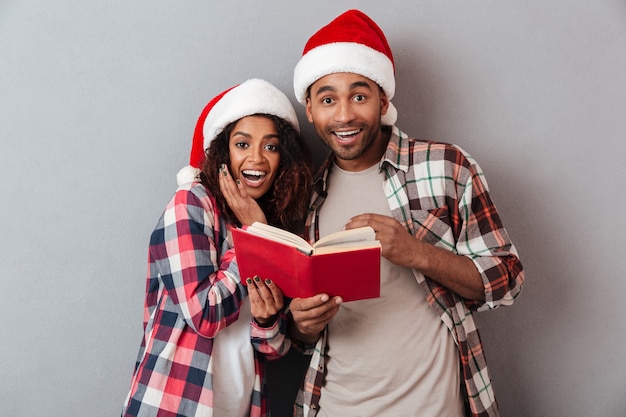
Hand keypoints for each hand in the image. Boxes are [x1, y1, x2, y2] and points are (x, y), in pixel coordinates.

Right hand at [219, 164, 266, 225]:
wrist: (255, 228)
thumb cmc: (249, 219)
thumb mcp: (240, 209)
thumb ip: (237, 201)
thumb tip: (235, 193)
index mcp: (232, 204)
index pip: (224, 190)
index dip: (221, 181)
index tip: (220, 172)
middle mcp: (234, 203)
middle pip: (225, 188)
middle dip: (223, 177)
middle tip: (221, 167)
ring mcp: (240, 203)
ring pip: (231, 189)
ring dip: (228, 179)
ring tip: (226, 170)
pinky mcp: (248, 203)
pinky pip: (242, 194)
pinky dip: (239, 186)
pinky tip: (237, 180)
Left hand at [247, 276, 283, 326]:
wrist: (265, 315)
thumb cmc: (271, 303)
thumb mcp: (276, 299)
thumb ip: (274, 291)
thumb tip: (266, 278)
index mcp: (279, 304)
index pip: (277, 295)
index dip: (272, 287)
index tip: (268, 280)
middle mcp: (272, 309)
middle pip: (266, 296)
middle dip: (261, 286)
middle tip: (257, 278)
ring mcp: (263, 312)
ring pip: (257, 298)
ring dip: (253, 288)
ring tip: (250, 280)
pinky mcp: (256, 312)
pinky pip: (252, 300)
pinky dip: (250, 292)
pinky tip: (249, 286)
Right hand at [289, 294, 341, 343]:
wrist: (301, 319)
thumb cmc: (303, 304)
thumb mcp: (301, 298)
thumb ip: (308, 293)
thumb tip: (324, 287)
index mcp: (295, 306)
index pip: (305, 304)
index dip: (316, 301)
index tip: (326, 296)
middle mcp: (299, 316)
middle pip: (315, 312)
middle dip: (328, 305)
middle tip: (337, 299)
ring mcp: (305, 324)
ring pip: (322, 317)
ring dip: (332, 309)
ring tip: (338, 302)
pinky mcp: (313, 329)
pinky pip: (325, 322)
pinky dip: (332, 314)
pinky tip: (335, 308)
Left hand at [347, 213, 484, 299]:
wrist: (418, 253)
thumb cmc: (405, 243)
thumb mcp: (394, 230)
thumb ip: (381, 227)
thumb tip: (364, 229)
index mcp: (390, 221)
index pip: (369, 216)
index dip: (357, 218)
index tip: (348, 222)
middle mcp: (389, 227)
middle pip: (366, 223)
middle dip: (353, 226)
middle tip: (344, 229)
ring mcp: (388, 237)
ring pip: (367, 234)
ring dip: (355, 236)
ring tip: (347, 238)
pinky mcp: (387, 248)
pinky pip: (372, 245)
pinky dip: (362, 245)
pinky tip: (356, 247)